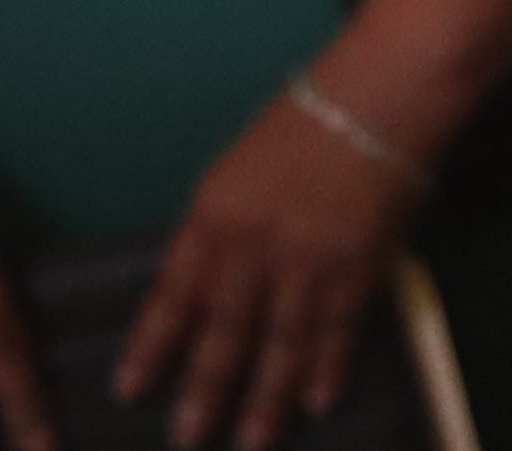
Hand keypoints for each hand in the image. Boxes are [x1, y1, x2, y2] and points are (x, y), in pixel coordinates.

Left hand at [114, 79, 424, 449]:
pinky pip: (338, 327)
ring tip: (253, 442)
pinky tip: (320, 399)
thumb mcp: (237, 171)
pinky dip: (329, 365)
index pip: (173, 293)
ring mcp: (308, 260)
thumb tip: (203, 290)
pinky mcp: (359, 265)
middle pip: (224, 330)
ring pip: (280, 342)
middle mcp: (253, 246)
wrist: (382, 95)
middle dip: (205, 389)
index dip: (152, 344)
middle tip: (187, 438)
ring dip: (266, 397)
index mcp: (214, 216)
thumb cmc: (306, 123)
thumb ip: (219, 230)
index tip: (130, 389)